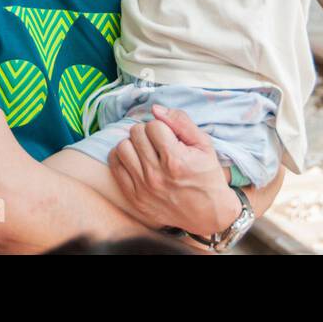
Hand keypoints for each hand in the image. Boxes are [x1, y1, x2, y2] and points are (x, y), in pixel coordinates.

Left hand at [107, 104, 238, 236]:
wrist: (207, 213)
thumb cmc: (207, 175)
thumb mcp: (203, 144)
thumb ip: (181, 122)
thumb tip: (155, 108)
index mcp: (175, 160)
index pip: (153, 125)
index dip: (163, 127)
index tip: (170, 136)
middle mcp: (156, 175)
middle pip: (136, 133)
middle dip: (148, 133)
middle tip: (159, 143)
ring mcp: (143, 188)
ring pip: (122, 147)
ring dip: (133, 144)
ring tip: (146, 150)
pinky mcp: (134, 197)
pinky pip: (115, 165)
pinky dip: (123, 158)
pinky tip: (136, 160)